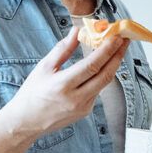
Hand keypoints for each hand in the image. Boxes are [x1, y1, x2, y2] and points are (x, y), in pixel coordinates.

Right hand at [1, 30, 128, 137]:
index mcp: (63, 85)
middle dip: (117, 56)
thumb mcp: (44, 67)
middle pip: (105, 75)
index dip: (107, 51)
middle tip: (125, 40)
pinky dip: (101, 77)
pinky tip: (103, 66)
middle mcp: (76, 98)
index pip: (92, 65)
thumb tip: (77, 30)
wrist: (27, 121)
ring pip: (104, 83)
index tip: (116, 37)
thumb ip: (63, 48)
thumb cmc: (32, 92)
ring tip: (117, 50)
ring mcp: (83, 107)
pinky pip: (98, 91)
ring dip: (113, 65)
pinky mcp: (85, 112)